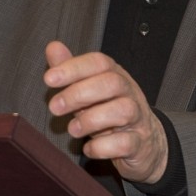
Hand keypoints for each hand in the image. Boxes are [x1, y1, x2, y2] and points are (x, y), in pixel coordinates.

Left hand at [44, 40, 167, 184]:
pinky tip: (89, 149)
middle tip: (55, 107)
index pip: (99, 62)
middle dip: (79, 93)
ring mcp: (138, 118)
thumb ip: (71, 71)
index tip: (49, 79)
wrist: (146, 144)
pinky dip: (103, 147)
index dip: (73, 68)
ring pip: (123, 110)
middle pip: (111, 83)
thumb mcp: (89, 90)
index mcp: (115, 75)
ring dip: (91, 120)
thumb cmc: (109, 112)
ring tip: (72, 129)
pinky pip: (125, 143)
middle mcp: (129, 93)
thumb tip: (53, 47)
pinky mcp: (139, 144)